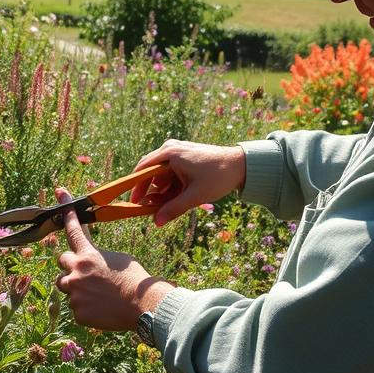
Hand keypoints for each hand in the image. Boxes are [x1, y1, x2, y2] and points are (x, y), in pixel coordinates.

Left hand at [54, 188, 173, 330]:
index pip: (73, 230)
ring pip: (65, 286)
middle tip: (86, 271)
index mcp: (88, 254)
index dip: (66, 216)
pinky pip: (76, 307)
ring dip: (76, 287)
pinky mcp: (77, 312)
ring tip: (97, 294)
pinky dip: (86, 308)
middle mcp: (77, 271)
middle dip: (71, 264)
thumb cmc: (135, 279)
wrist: (143, 305)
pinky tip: (102, 309)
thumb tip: (90, 261)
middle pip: (62, 261)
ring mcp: (75, 293)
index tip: (61, 198)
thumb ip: (98, 256)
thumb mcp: (119, 258)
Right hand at [130, 140, 245, 226]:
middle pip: (151, 172)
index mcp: (169, 153)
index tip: (131, 202)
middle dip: (149, 192)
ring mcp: (178, 152)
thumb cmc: (218, 177)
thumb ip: (174, 209)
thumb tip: (156, 223)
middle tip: (144, 210)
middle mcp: (170, 149)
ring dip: (161, 192)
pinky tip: (174, 201)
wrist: (242, 165)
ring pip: (162, 175)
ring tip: (162, 209)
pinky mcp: (185, 158)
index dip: (135, 187)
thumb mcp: (195, 195)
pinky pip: (171, 173)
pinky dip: (170, 187)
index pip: (143, 169)